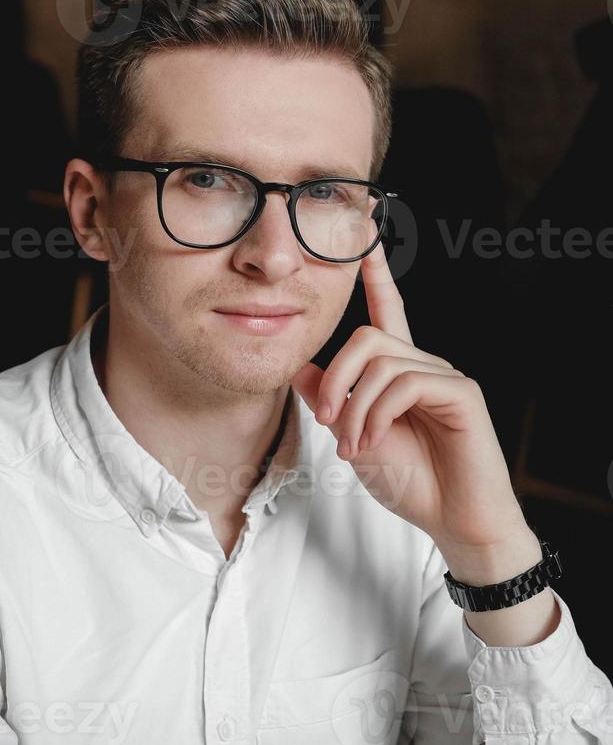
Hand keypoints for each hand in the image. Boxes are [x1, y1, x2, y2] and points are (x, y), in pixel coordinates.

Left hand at [291, 240, 527, 555]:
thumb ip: (329, 400)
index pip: (387, 311)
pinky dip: (378, 413)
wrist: (452, 521)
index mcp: (399, 370)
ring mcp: (444, 376)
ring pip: (381, 363)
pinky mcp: (461, 393)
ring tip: (352, 446)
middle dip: (334, 379)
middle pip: (365, 339)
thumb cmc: (410, 481)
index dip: (377, 275)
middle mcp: (422, 365)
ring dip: (354, 408)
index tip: (367, 238)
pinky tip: (373, 441)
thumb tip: (299, 368)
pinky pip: (406, 384)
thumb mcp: (353, 437)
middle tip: (326, 421)